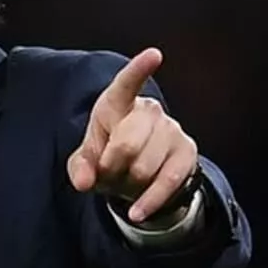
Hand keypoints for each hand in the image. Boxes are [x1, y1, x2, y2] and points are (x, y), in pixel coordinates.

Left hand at [66, 48, 198, 223]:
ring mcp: (172, 131)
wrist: (136, 178)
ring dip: (128, 184)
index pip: (126, 84)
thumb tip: (85, 181)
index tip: (154, 55)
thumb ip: (80, 168)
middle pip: (127, 143)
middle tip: (108, 173)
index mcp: (118, 104)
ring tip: (125, 181)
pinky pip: (168, 182)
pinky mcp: (187, 153)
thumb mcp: (86, 162)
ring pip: (145, 167)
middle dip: (111, 167)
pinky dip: (149, 201)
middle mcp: (149, 111)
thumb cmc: (107, 158)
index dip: (139, 71)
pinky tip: (136, 212)